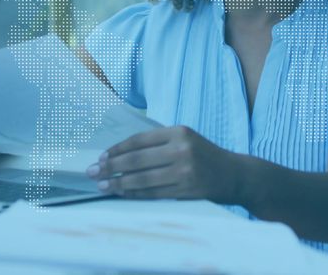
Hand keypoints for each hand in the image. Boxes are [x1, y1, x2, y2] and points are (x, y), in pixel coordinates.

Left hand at [85, 125, 241, 202]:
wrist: (235, 174)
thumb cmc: (205, 155)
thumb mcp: (187, 139)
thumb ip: (159, 143)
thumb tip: (121, 153)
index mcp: (180, 132)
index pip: (140, 140)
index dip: (118, 149)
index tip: (102, 157)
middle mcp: (182, 150)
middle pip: (137, 160)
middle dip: (111, 166)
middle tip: (93, 172)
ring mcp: (185, 171)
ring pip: (142, 179)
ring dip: (119, 183)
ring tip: (103, 185)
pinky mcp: (186, 190)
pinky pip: (153, 193)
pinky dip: (134, 194)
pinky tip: (122, 194)